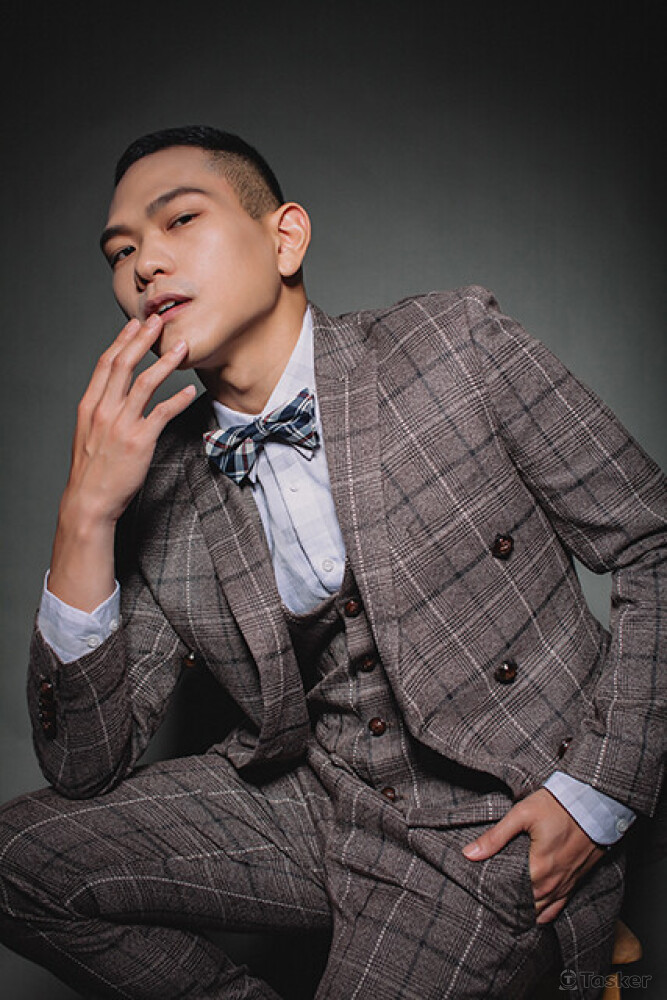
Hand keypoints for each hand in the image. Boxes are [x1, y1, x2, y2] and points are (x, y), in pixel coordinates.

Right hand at [48, 314, 195, 610]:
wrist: (89, 500)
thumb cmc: (92, 470)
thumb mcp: (88, 434)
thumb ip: (102, 412)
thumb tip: (117, 396)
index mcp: (89, 405)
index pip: (106, 364)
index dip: (122, 341)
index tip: (135, 324)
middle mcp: (103, 410)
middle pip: (124, 364)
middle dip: (142, 340)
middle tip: (159, 321)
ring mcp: (121, 424)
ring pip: (146, 383)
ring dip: (165, 362)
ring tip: (182, 347)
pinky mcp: (139, 441)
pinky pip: (163, 412)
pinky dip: (178, 398)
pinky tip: (189, 389)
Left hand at [462, 788, 604, 923]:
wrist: (594, 803)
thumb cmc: (557, 805)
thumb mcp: (522, 815)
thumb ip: (495, 837)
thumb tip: (469, 853)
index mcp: (538, 868)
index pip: (510, 895)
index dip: (494, 897)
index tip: (481, 895)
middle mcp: (553, 882)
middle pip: (526, 906)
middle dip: (508, 905)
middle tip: (490, 903)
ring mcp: (567, 883)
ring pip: (542, 910)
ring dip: (526, 911)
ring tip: (507, 910)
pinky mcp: (577, 879)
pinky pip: (559, 906)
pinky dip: (545, 912)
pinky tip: (534, 913)